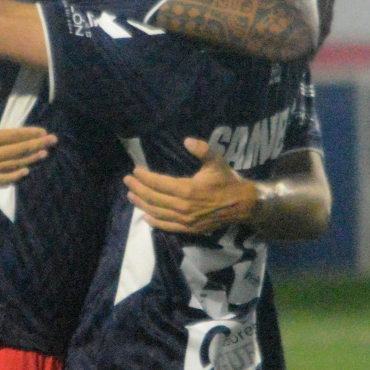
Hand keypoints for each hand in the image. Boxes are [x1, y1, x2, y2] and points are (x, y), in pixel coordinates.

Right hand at [0, 82, 56, 184]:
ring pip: (11, 165)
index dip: (30, 134)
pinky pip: (0, 179)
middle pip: (16, 151)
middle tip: (53, 141)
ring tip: (44, 154)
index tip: (44, 131)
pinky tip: (26, 171)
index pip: (12, 136)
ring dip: (29, 160)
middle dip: (36, 146)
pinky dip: (14, 176)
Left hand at [123, 137, 257, 234]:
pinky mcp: (190, 229)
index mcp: (188, 189)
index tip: (135, 171)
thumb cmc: (227, 181)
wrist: (242, 205)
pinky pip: (168, 226)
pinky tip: (146, 217)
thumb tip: (186, 140)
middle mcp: (183, 207)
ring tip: (130, 196)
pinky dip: (155, 222)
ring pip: (158, 212)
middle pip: (154, 198)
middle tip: (127, 182)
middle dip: (138, 189)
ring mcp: (186, 220)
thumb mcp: (217, 161)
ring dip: (142, 204)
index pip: (158, 183)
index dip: (145, 177)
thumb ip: (202, 149)